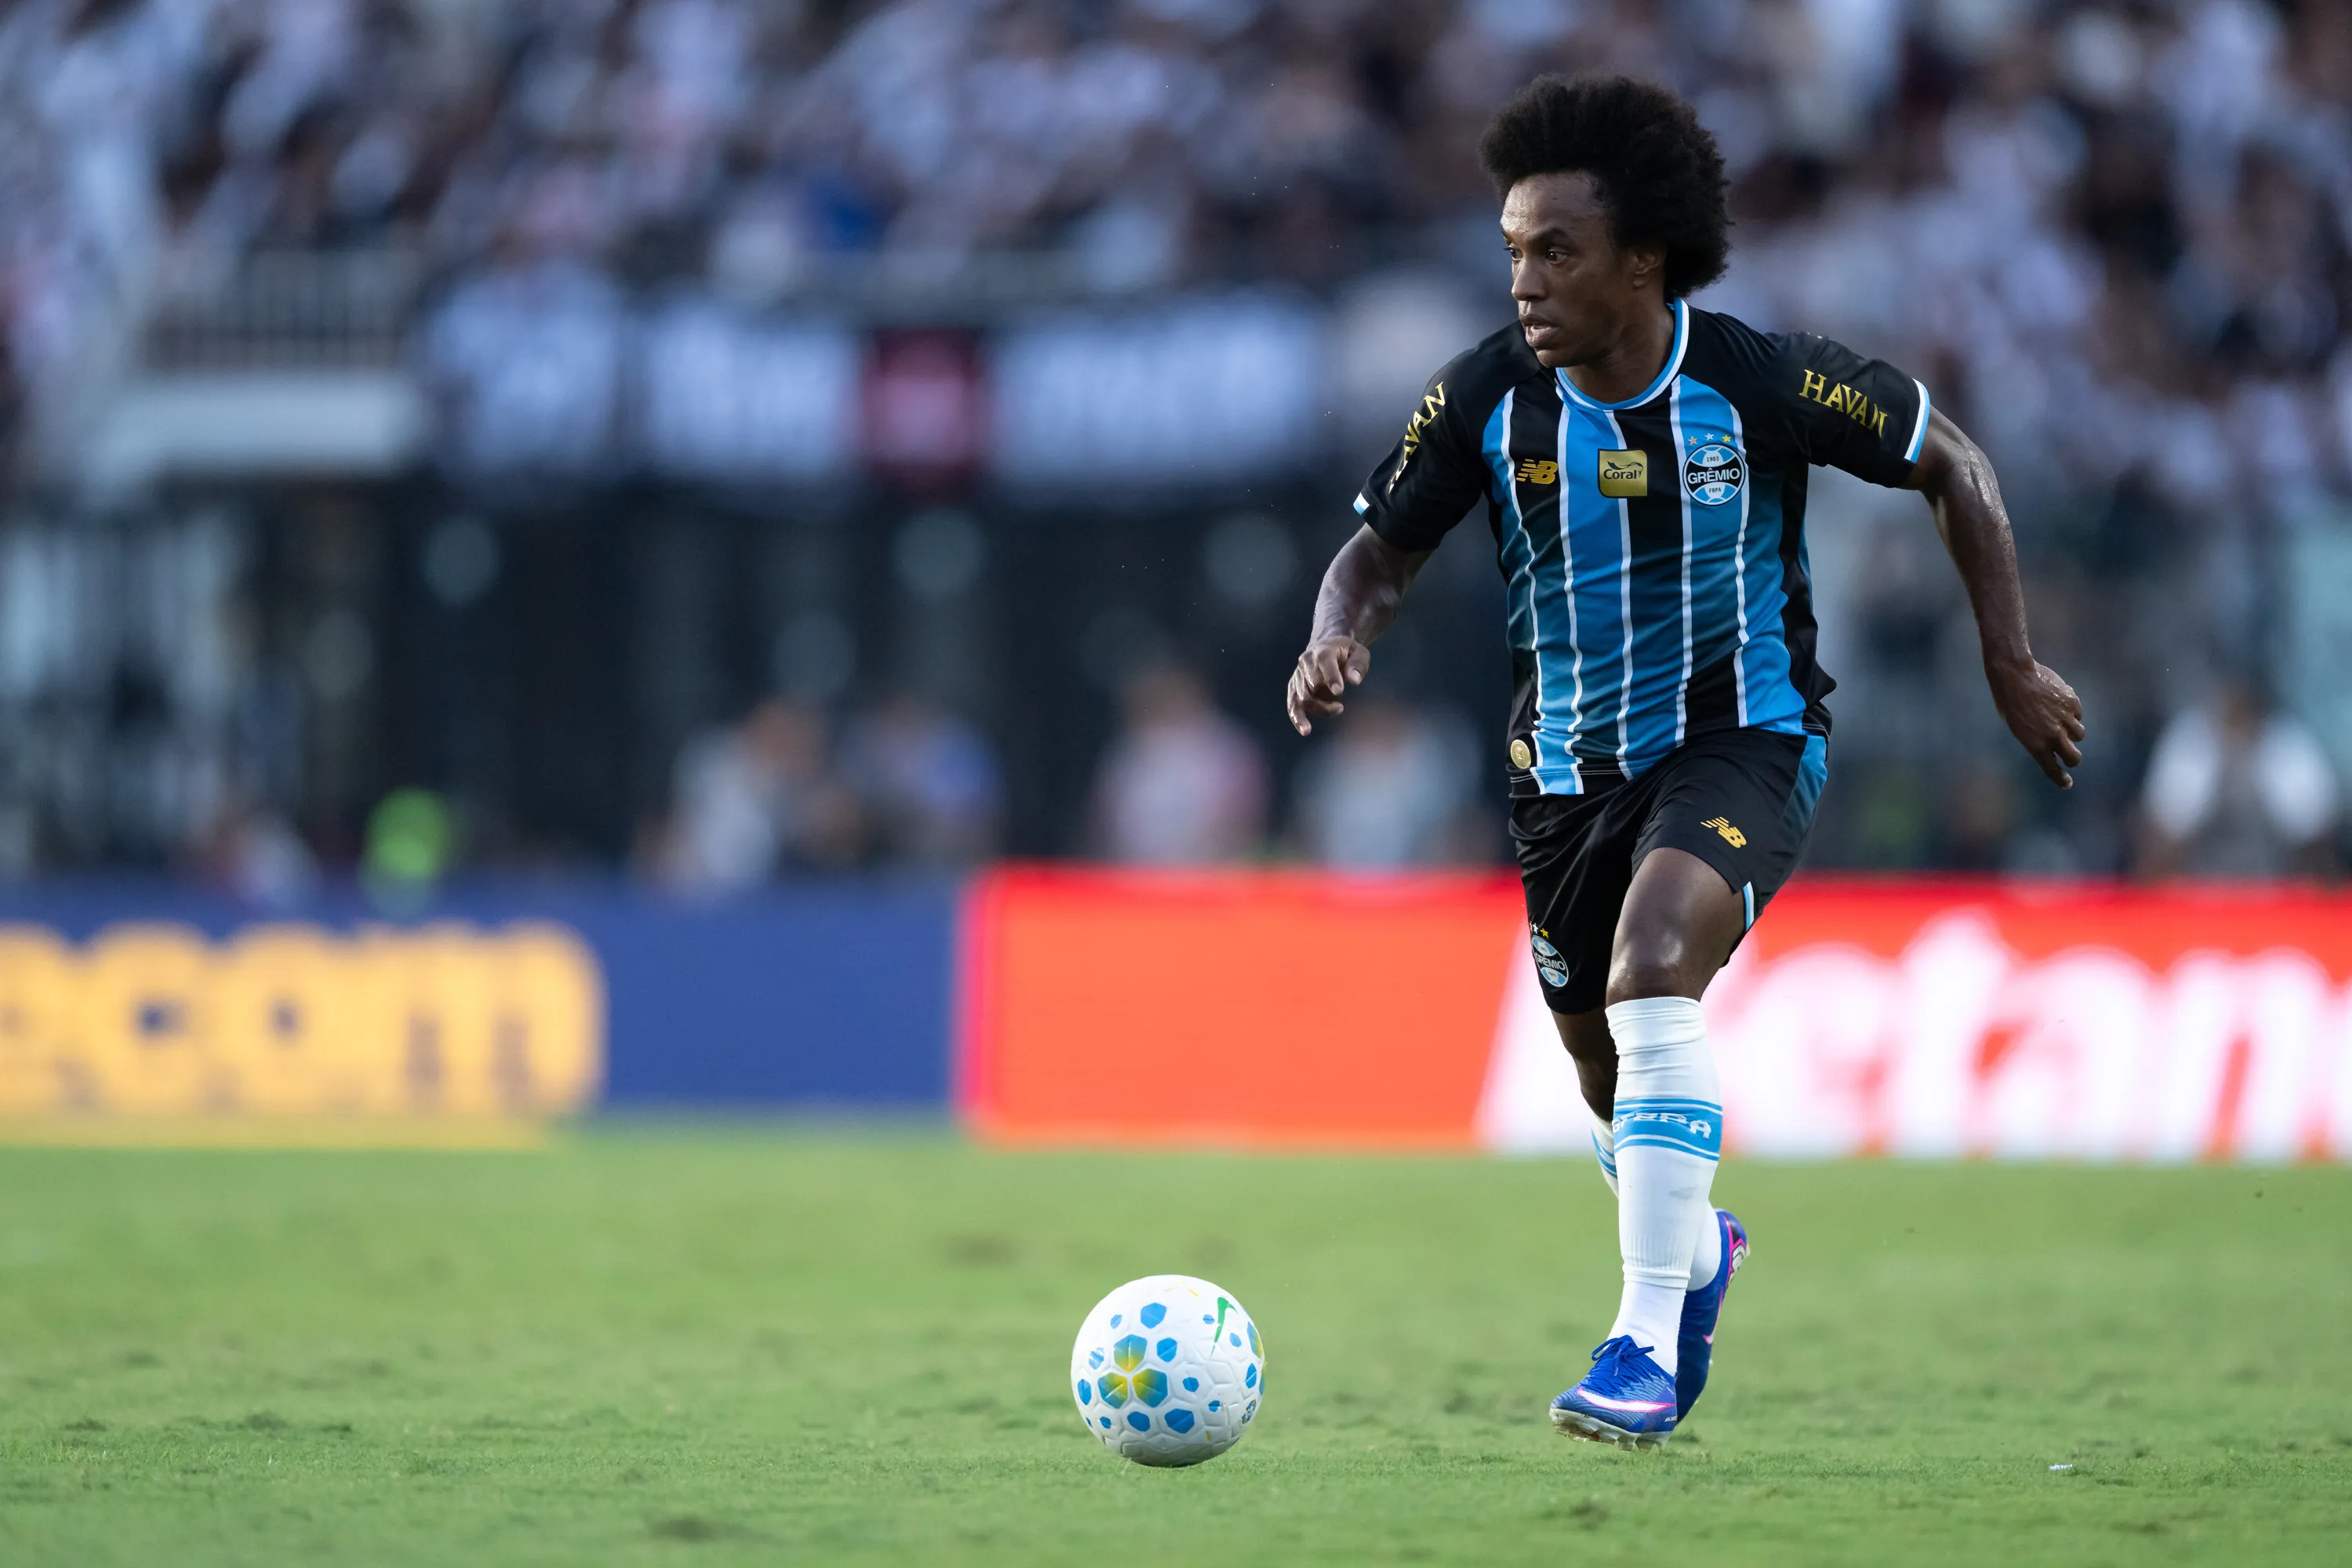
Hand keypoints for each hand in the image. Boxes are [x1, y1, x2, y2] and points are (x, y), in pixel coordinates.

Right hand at [1286, 636, 1370, 734]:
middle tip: (1341, 706)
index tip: (1339, 691)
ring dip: (1319, 709)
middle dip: (1327, 698)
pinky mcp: (1294, 687)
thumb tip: (1354, 680)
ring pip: (1303, 697)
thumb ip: (1358, 664)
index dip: (1330, 676)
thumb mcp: (1359, 652)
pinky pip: (1292, 704)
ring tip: (1337, 710)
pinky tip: (1305, 730)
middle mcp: (1306, 662)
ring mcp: (1298, 675)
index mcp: (1322, 650)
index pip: (1323, 662)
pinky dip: (1297, 718)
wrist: (1325, 647)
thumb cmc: (1346, 652)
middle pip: (1312, 684)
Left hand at [1988, 657, 2084, 786]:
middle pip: (2074, 758)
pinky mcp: (2073, 704)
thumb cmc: (2009, 703)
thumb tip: (2053, 747)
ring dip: (2072, 732)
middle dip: (2073, 759)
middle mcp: (2054, 736)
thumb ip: (2036, 740)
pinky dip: (2071, 713)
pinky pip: (2078, 714)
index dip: (2061, 779)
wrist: (2015, 677)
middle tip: (2071, 756)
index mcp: (2036, 746)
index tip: (2067, 783)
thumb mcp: (2018, 728)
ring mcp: (2065, 720)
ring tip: (2059, 721)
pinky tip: (2058, 704)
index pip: (2053, 770)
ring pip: (2079, 735)